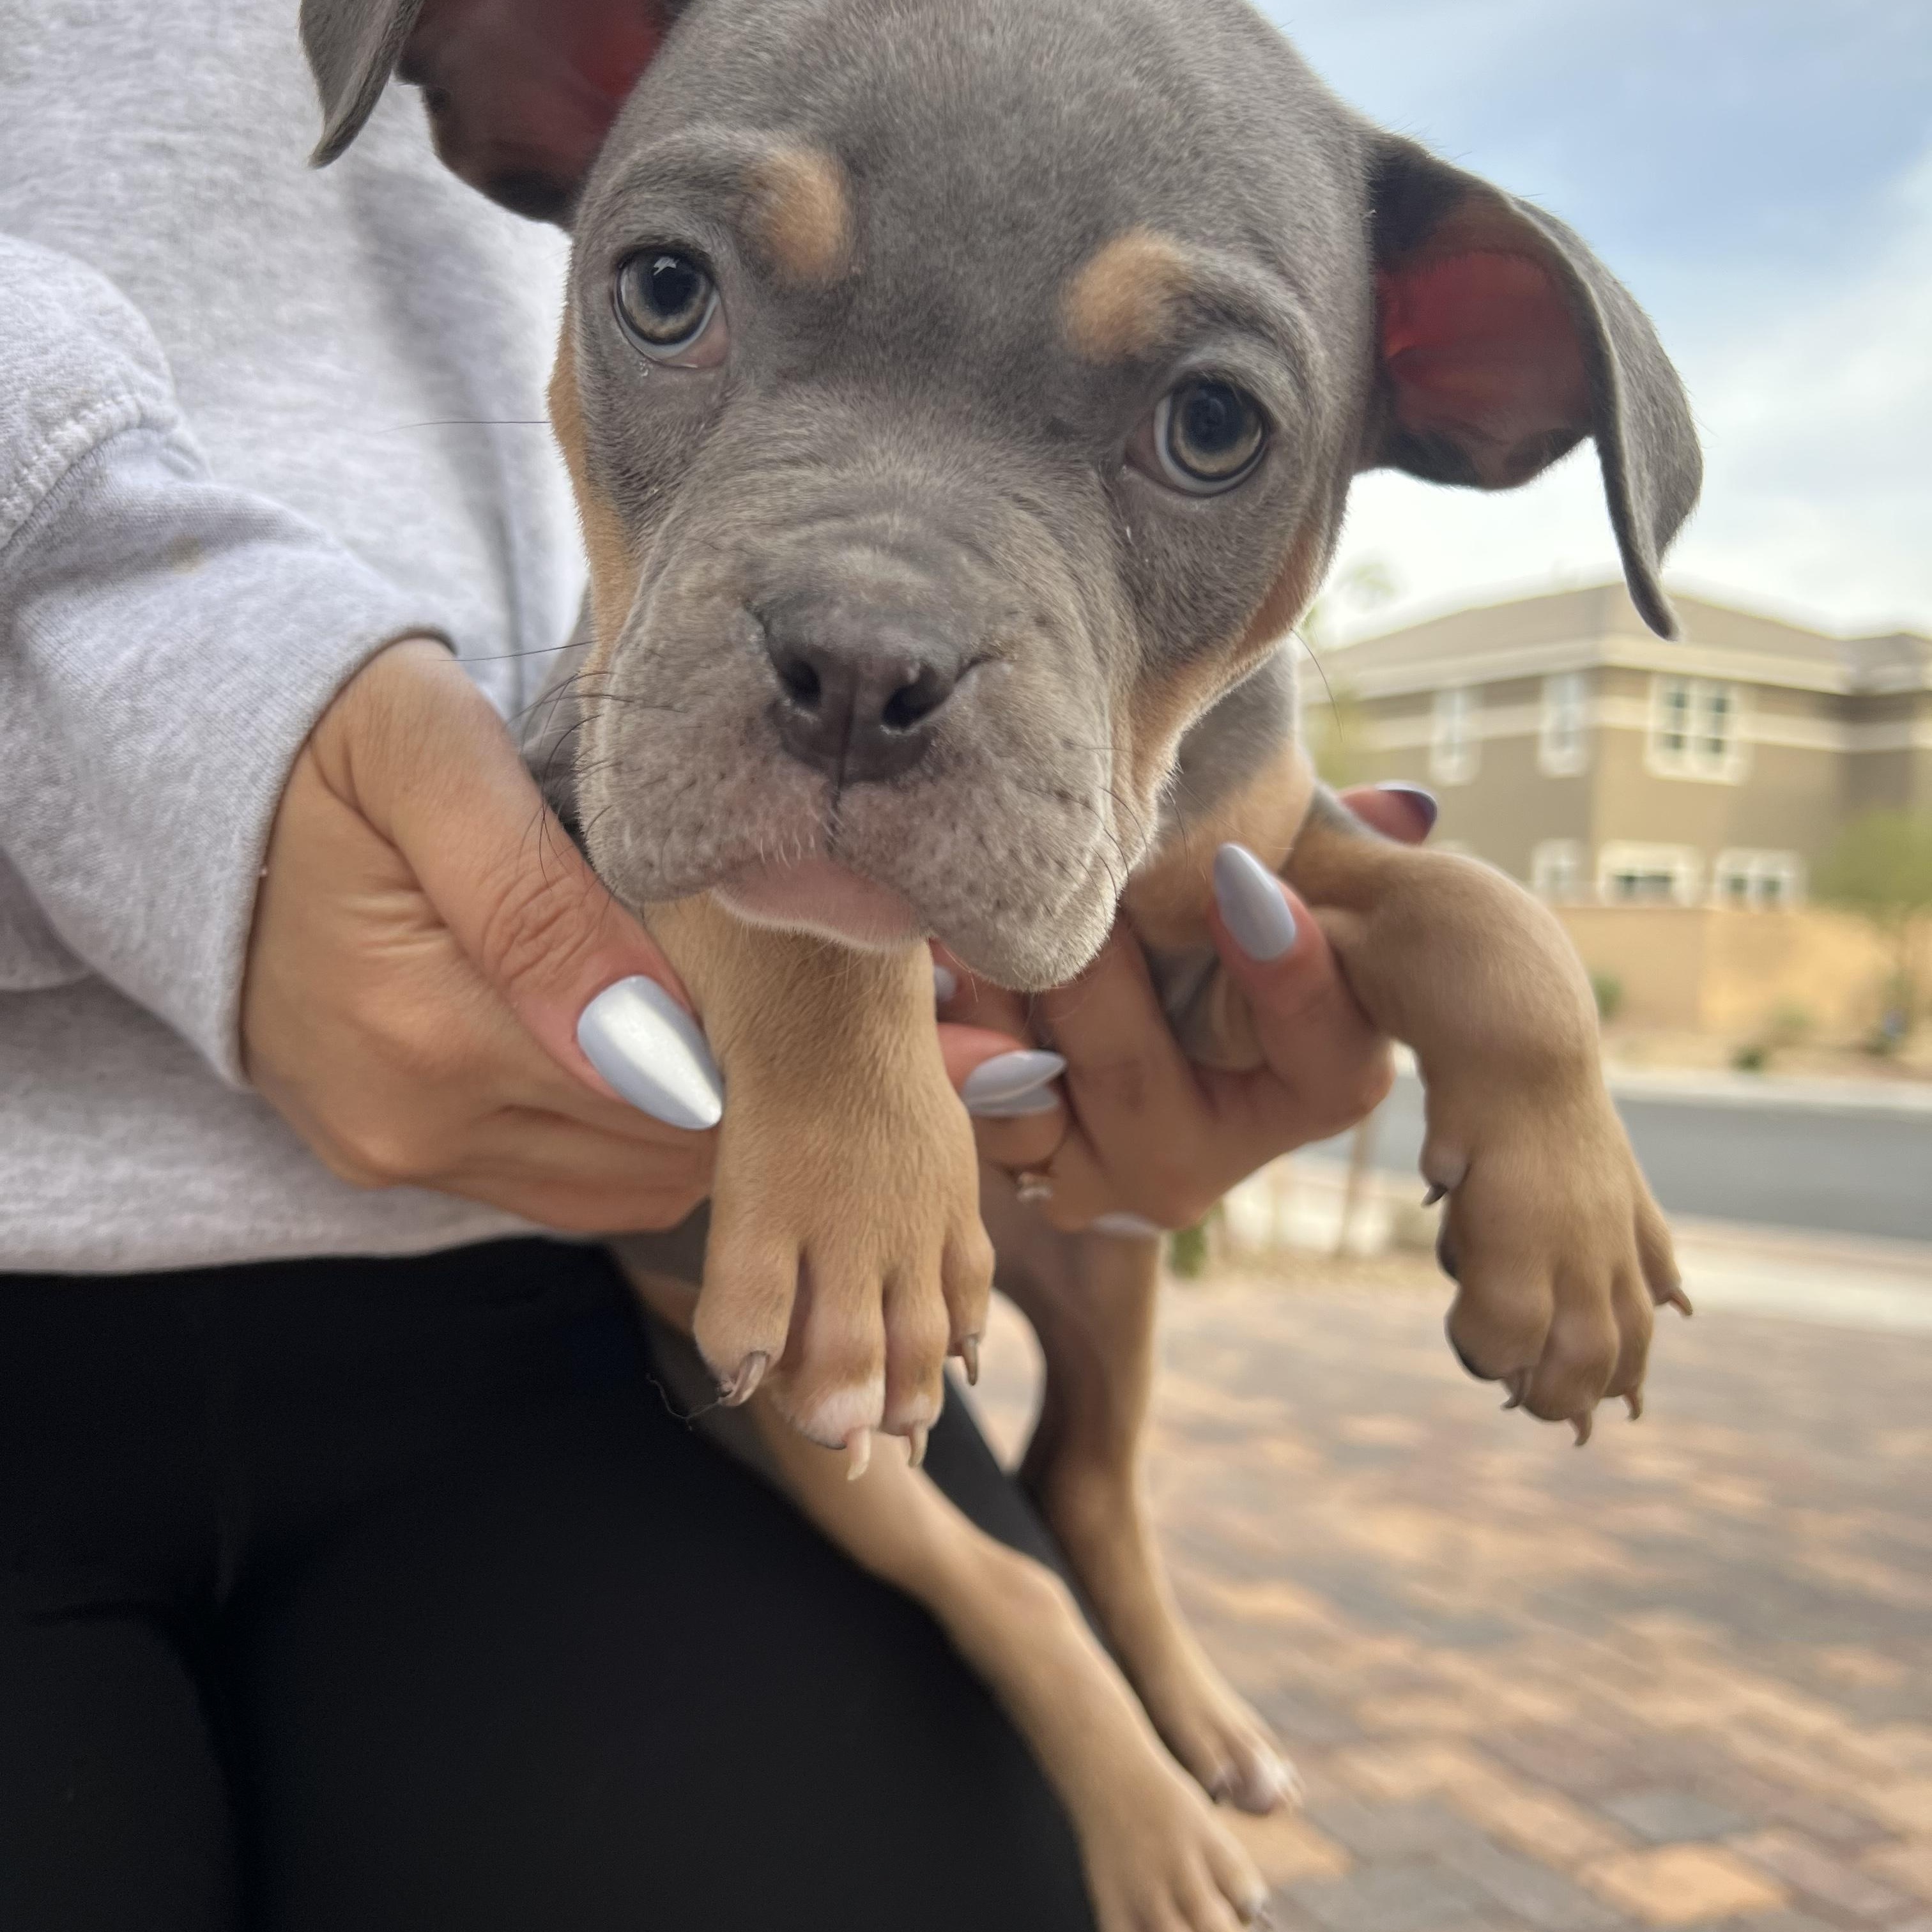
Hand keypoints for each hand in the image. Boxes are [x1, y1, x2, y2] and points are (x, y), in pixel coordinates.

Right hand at [243, 639, 716, 1231]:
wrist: (188, 776)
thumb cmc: (327, 736)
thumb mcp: (431, 757)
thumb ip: (537, 892)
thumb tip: (651, 1024)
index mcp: (428, 1028)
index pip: (668, 1088)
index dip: (741, 1028)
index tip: (752, 947)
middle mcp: (412, 1122)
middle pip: (657, 1148)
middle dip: (725, 1073)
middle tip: (741, 969)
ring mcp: (396, 1151)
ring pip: (623, 1184)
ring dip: (682, 1112)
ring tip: (690, 1000)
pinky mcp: (389, 1154)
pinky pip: (561, 1185)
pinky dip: (621, 1134)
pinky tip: (633, 1043)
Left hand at [934, 786, 1435, 1233]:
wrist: (1122, 989)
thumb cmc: (1228, 912)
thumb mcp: (1301, 876)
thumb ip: (1345, 846)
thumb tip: (1398, 807)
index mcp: (1316, 1084)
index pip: (1329, 1057)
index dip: (1288, 976)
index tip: (1240, 877)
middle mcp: (1214, 1156)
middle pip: (1142, 1079)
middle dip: (1087, 977)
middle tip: (1053, 888)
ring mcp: (1109, 1177)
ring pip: (1038, 1112)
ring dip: (994, 1014)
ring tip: (967, 932)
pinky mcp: (1025, 1170)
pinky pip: (974, 1116)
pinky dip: (951, 1040)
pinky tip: (934, 976)